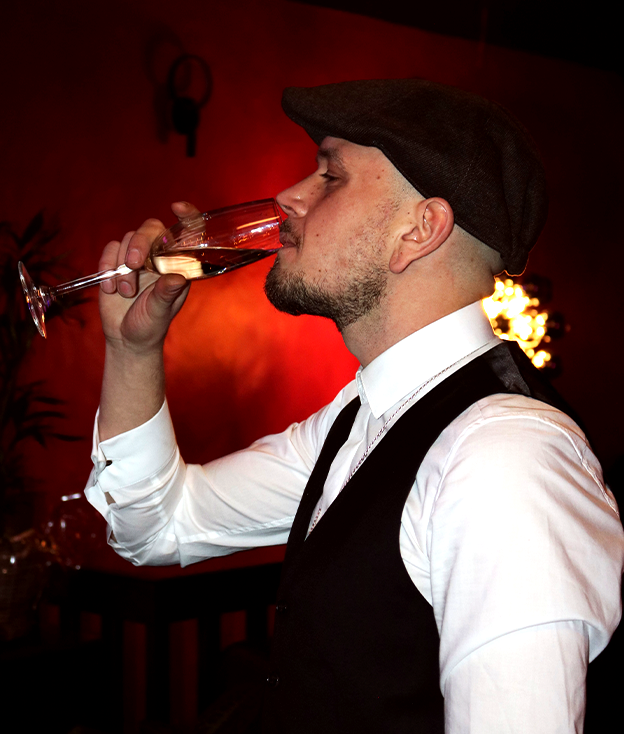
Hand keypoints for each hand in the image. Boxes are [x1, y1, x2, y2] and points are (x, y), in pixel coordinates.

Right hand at [99, 202, 199, 350]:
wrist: (126, 337)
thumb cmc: (150, 325)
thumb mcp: (160, 311)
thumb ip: (166, 293)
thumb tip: (177, 278)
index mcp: (178, 265)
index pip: (188, 233)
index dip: (187, 216)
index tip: (177, 207)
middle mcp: (160, 257)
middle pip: (152, 229)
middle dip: (141, 243)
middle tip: (133, 264)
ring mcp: (138, 258)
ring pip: (129, 239)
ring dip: (123, 265)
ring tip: (126, 292)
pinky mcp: (116, 262)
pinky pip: (110, 249)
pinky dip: (107, 266)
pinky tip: (110, 289)